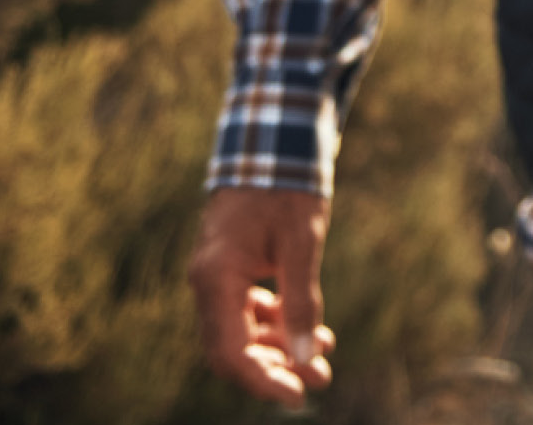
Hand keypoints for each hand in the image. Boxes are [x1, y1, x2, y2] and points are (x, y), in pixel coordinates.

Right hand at [188, 186, 335, 405]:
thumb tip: (308, 359)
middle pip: (233, 349)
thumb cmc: (289, 185)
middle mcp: (207, 282)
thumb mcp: (303, 242)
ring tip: (325, 349)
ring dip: (279, 345)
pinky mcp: (231, 266)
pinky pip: (246, 309)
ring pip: (241, 331)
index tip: (300, 395)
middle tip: (322, 376)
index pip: (231, 353)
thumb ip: (302, 301)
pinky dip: (275, 321)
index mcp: (215, 279)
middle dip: (276, 367)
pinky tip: (307, 324)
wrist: (276, 136)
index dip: (264, 381)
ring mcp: (217, 274)